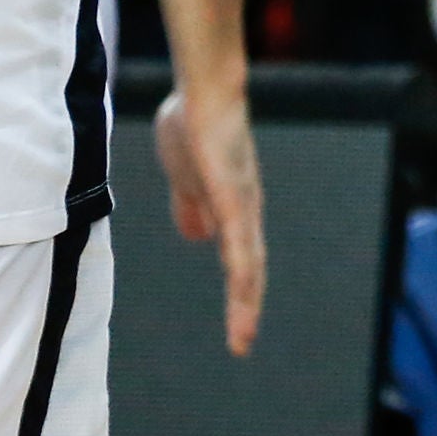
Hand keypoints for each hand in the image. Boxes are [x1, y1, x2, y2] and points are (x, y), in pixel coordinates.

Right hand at [157, 83, 267, 355]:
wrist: (204, 92)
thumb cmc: (195, 124)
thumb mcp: (187, 176)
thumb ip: (193, 204)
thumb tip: (199, 237)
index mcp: (233, 208)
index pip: (240, 258)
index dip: (240, 291)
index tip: (237, 324)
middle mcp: (246, 210)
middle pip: (249, 268)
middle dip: (245, 307)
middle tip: (241, 343)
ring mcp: (242, 204)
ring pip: (248, 262)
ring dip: (246, 301)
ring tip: (242, 335)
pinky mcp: (233, 195)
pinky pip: (239, 237)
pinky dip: (242, 268)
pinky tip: (242, 291)